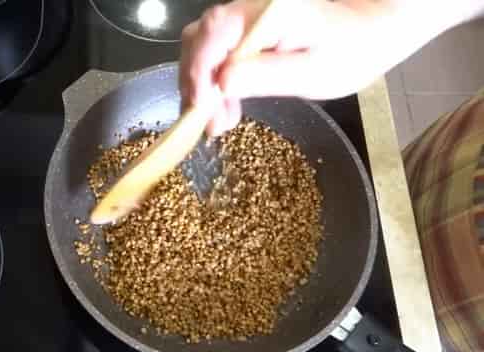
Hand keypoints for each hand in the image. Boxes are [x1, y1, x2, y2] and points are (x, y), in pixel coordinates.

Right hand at [179, 0, 455, 136]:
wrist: (368, 33)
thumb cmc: (350, 53)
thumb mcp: (312, 74)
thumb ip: (264, 75)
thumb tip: (220, 82)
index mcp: (264, 13)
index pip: (211, 36)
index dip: (198, 74)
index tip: (202, 111)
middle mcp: (246, 10)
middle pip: (197, 43)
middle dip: (196, 87)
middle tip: (211, 127)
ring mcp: (242, 21)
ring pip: (200, 51)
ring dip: (202, 90)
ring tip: (221, 123)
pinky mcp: (243, 35)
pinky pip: (214, 56)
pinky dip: (213, 85)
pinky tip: (227, 109)